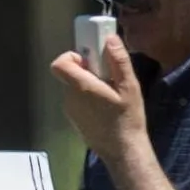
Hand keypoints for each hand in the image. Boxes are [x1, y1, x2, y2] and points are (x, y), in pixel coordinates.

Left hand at [53, 33, 145, 155]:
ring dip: (88, 84)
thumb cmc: (127, 118)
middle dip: (86, 70)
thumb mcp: (129, 87)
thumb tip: (110, 39)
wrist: (122, 151)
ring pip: (73, 87)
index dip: (72, 56)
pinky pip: (76, 100)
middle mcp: (69, 98)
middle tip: (107, 77)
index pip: (60, 63)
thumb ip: (118, 61)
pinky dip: (87, 97)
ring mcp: (69, 110)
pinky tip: (105, 107)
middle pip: (69, 74)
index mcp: (80, 87)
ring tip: (109, 94)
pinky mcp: (73, 119)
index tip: (91, 60)